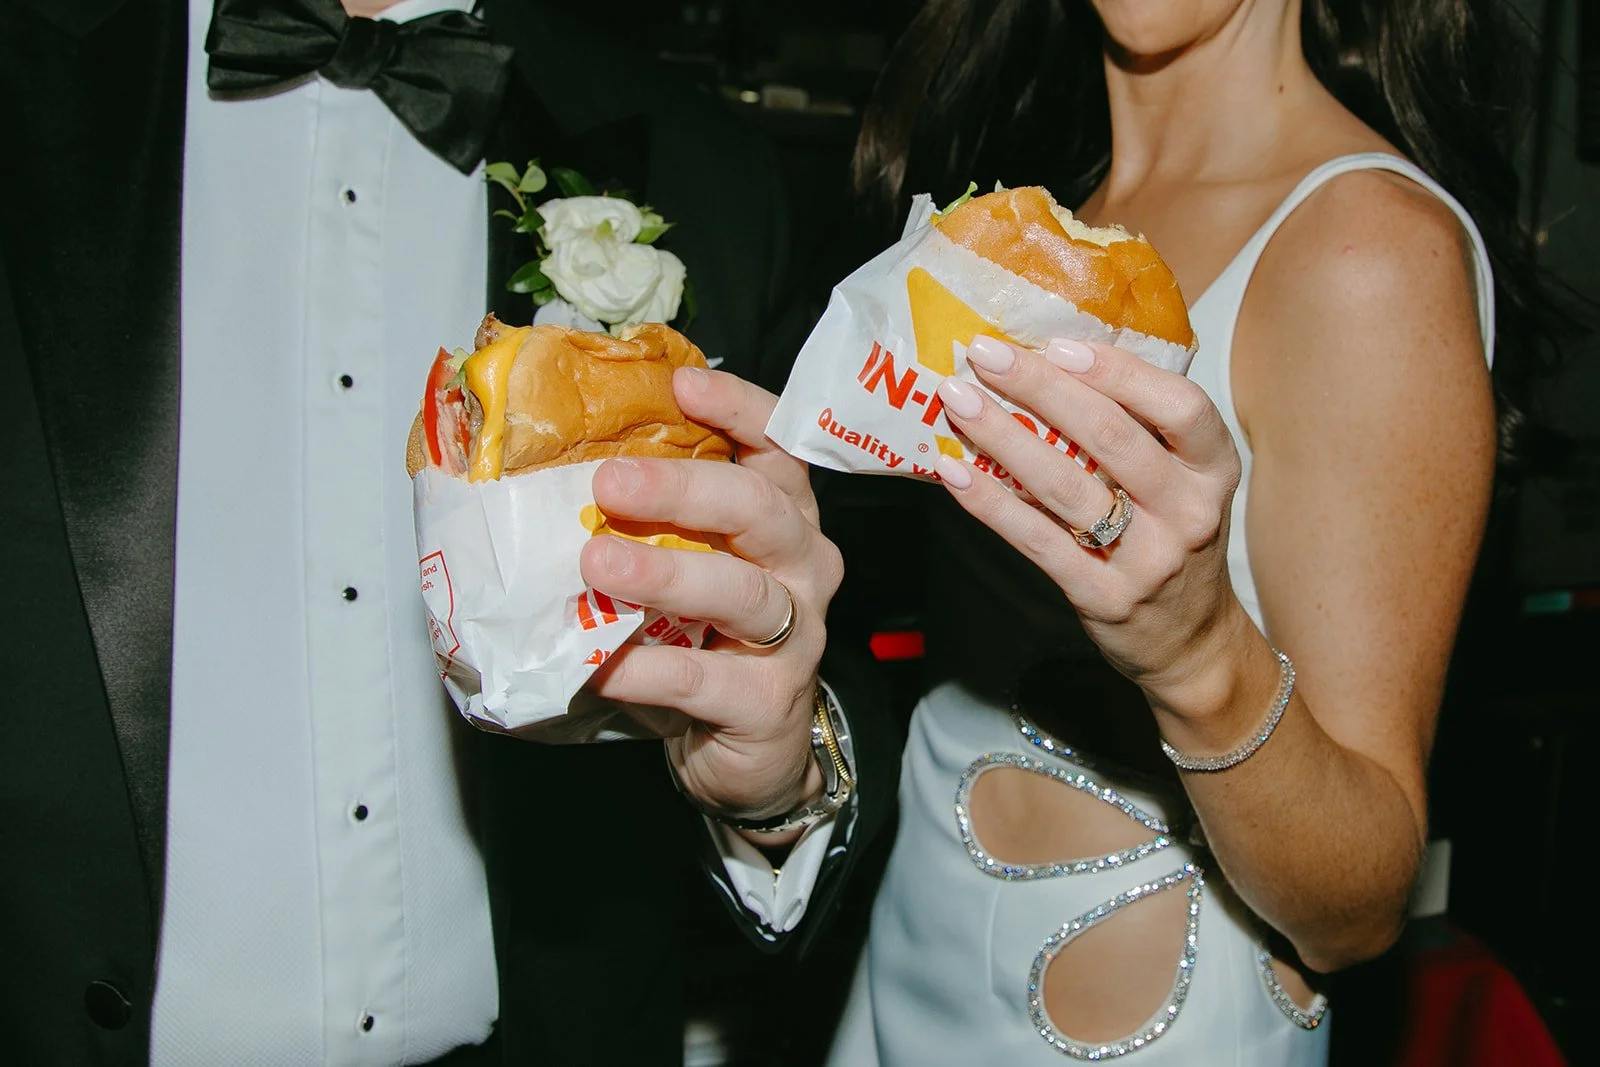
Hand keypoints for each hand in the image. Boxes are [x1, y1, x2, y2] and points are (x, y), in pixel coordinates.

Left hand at [579, 366, 842, 825]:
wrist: (748, 749)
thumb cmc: (708, 637)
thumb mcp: (691, 563)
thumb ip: (654, 518)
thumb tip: (557, 459)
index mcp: (785, 518)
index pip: (779, 447)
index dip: (738, 408)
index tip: (681, 383)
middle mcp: (803, 567)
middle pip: (760, 510)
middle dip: (685, 489)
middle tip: (609, 482)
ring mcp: (796, 636)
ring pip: (742, 593)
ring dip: (666, 575)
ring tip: (596, 567)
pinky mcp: (769, 703)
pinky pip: (705, 678)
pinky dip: (647, 668)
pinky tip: (600, 664)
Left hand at [933, 334, 1248, 711]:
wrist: (1192, 642)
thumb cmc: (1174, 538)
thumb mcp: (1185, 482)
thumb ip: (1141, 431)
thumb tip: (1052, 361)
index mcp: (1213, 469)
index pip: (1182, 407)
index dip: (1120, 372)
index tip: (1060, 345)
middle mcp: (1189, 511)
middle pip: (1111, 437)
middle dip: (1040, 388)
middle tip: (985, 354)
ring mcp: (1148, 559)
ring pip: (1066, 485)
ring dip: (1004, 437)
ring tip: (958, 401)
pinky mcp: (1104, 596)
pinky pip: (1038, 540)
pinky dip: (992, 503)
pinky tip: (955, 472)